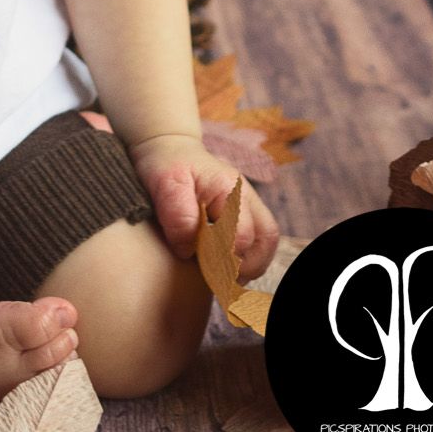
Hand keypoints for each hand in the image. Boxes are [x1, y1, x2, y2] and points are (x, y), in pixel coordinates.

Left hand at [129, 133, 280, 280]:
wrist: (168, 149)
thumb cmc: (165, 166)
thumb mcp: (165, 186)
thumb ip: (179, 217)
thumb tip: (191, 250)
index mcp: (229, 187)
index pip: (241, 234)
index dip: (223, 257)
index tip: (202, 268)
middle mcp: (246, 194)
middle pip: (264, 239)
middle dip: (245, 265)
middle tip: (220, 282)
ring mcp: (248, 202)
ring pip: (267, 240)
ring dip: (252, 264)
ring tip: (228, 280)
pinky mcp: (244, 211)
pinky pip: (260, 239)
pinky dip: (250, 258)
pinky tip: (228, 268)